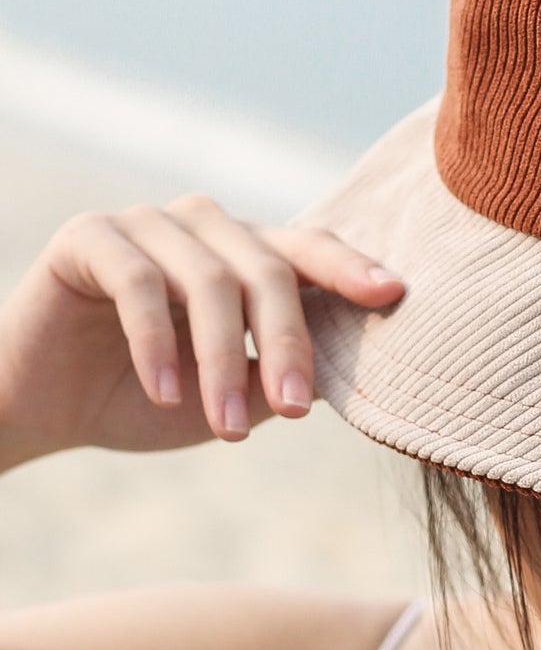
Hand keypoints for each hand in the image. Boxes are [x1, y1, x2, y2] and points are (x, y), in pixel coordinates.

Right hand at [0, 195, 404, 467]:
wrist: (37, 410)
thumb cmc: (141, 399)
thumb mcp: (226, 399)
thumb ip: (278, 377)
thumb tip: (341, 375)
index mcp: (242, 252)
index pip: (308, 249)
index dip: (350, 268)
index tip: (394, 295)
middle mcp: (202, 225)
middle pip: (267, 269)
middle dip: (287, 343)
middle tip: (297, 409)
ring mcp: (146, 221)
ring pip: (208, 280)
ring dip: (223, 360)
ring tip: (228, 429)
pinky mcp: (89, 236)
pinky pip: (139, 283)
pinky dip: (158, 343)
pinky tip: (167, 394)